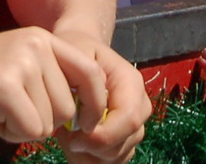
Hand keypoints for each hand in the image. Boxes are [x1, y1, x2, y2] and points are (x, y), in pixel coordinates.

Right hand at [0, 27, 90, 139]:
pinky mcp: (4, 86)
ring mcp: (20, 62)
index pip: (92, 72)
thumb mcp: (15, 69)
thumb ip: (47, 81)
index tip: (84, 125)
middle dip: (41, 121)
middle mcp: (36, 43)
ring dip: (22, 127)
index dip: (95, 104)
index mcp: (41, 38)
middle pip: (69, 108)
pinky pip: (30, 131)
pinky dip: (9, 133)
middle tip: (6, 107)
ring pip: (50, 123)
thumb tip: (88, 112)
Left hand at [49, 28, 151, 163]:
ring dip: (91, 155)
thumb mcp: (76, 54)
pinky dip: (92, 159)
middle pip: (125, 142)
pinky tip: (76, 143)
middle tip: (66, 137)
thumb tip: (87, 123)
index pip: (129, 119)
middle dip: (93, 148)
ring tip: (69, 136)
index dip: (102, 136)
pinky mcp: (124, 139)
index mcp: (131, 83)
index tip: (72, 137)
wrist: (80, 53)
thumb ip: (87, 83)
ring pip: (119, 156)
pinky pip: (113, 160)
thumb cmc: (76, 52)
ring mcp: (134, 124)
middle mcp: (139, 106)